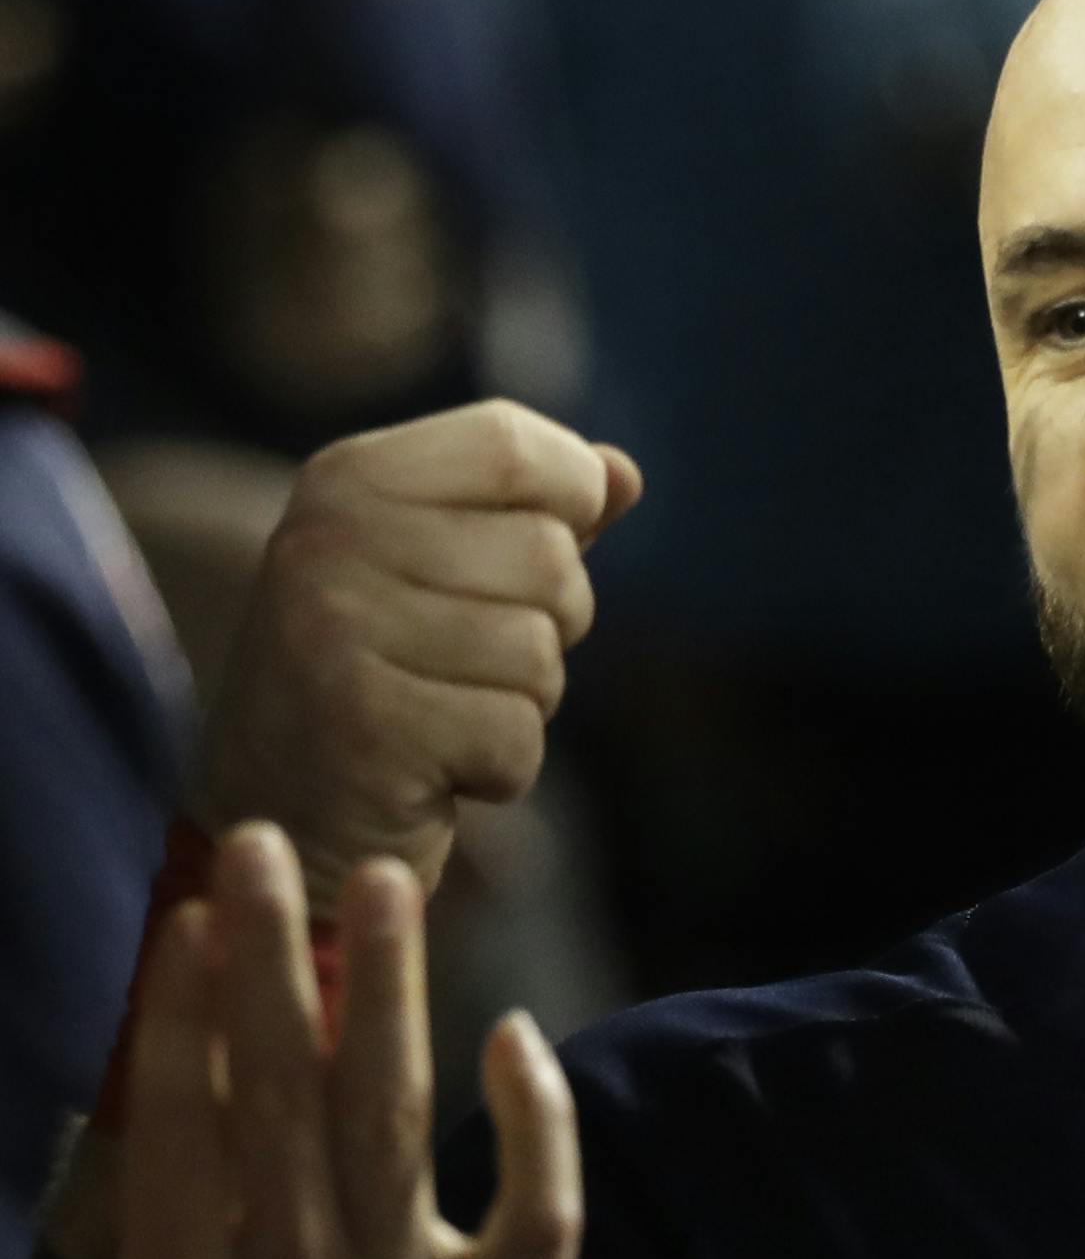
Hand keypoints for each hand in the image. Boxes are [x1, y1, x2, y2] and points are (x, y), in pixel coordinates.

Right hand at [0, 823, 580, 1258]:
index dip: (184, 1024)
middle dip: (275, 965)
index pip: (185, 1138)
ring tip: (388, 886)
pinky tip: (519, 1034)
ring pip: (397, 1120)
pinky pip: (540, 1206)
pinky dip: (539, 1124)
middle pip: (286, 1097)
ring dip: (393, 997)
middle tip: (271, 845)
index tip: (184, 922)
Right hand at [197, 400, 640, 914]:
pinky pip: (517, 737)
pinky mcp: (365, 729)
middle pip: (551, 556)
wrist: (287, 814)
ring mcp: (338, 633)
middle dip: (547, 625)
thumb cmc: (389, 677)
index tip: (533, 555)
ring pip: (540, 652)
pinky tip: (435, 770)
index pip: (515, 443)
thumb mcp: (446, 572)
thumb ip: (533, 514)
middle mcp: (332, 540)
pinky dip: (500, 768)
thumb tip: (623, 474)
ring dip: (523, 702)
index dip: (570, 499)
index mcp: (350, 478)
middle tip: (466, 664)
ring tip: (445, 714)